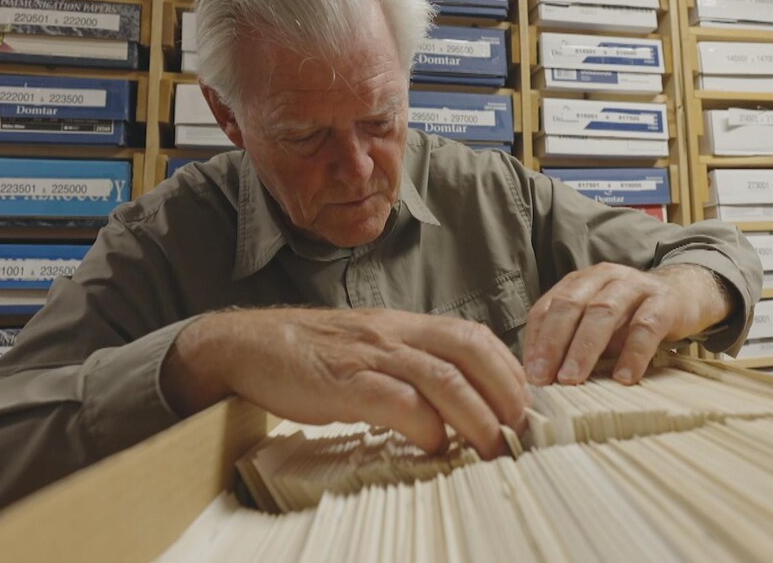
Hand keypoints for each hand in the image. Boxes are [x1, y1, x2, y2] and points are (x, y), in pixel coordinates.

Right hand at [161, 307, 528, 458]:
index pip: (472, 336)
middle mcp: (394, 333)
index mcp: (404, 325)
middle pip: (469, 350)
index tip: (525, 405)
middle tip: (520, 430)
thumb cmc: (313, 356)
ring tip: (491, 447)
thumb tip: (455, 405)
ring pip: (442, 377)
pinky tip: (433, 446)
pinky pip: (396, 400)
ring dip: (476, 415)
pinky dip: (424, 425)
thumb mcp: (370, 350)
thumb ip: (410, 368)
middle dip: (504, 391)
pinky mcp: (343, 381)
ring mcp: (369, 355)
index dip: (507, 369)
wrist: (247, 346)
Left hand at [524, 263, 731, 386]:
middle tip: (544, 379)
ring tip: (572, 379)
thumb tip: (541, 380)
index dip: (536, 340)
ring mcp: (635, 286)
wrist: (685, 295)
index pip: (547, 306)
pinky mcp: (665, 302)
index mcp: (580, 282)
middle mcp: (603, 277)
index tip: (530, 374)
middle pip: (570, 305)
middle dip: (553, 343)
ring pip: (603, 311)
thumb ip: (572, 342)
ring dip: (584, 348)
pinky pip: (646, 326)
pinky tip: (624, 378)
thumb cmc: (631, 317)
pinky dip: (633, 354)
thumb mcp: (597, 325)